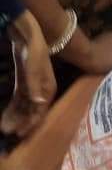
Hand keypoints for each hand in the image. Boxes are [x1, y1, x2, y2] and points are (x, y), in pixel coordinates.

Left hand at [2, 13, 56, 137]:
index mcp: (48, 88)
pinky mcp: (23, 83)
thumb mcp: (33, 68)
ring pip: (24, 107)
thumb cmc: (33, 50)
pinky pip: (18, 100)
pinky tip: (5, 116)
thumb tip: (39, 102)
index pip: (40, 110)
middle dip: (20, 122)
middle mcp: (42, 90)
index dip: (31, 123)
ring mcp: (32, 87)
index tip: (21, 133)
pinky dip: (12, 108)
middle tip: (8, 133)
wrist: (27, 35)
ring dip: (15, 117)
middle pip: (32, 111)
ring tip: (4, 127)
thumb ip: (34, 86)